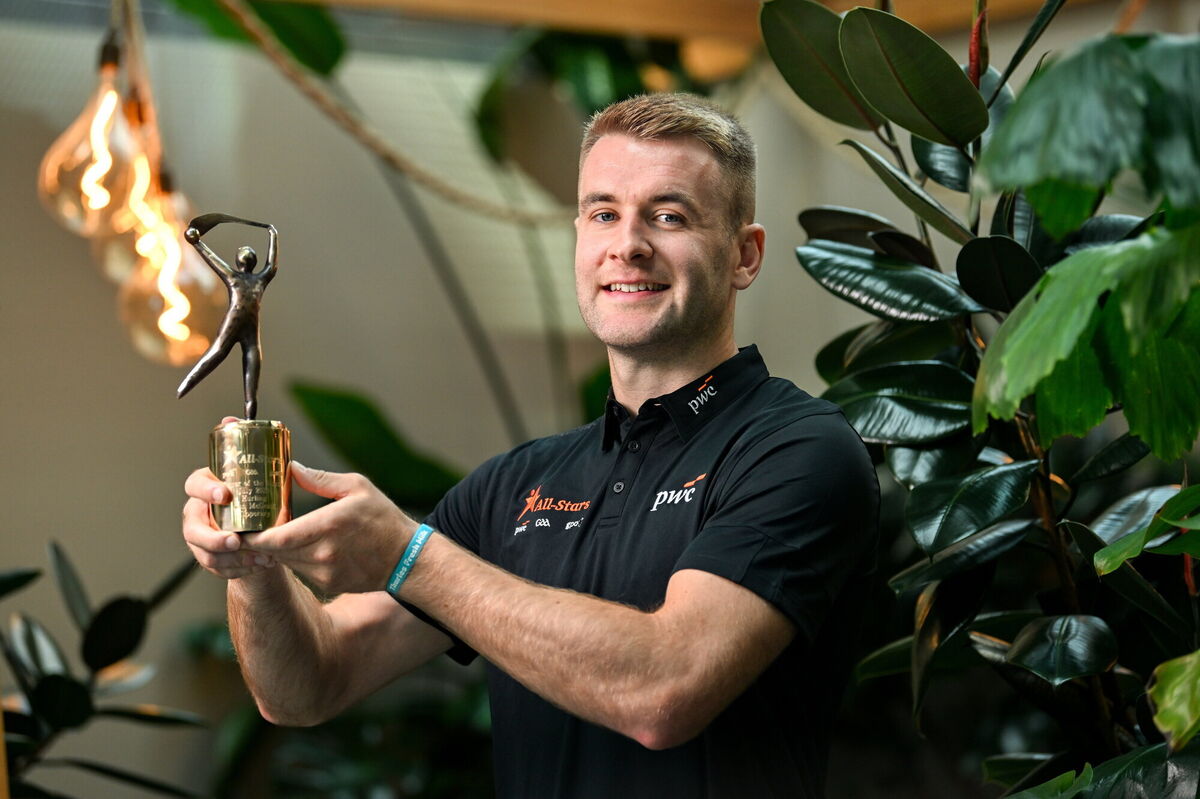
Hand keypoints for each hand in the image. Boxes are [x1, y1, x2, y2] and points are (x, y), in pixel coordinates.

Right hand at [182, 466, 276, 579]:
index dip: (206, 490)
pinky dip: (240, 569)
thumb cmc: (258, 501)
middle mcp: (197, 512)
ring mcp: (199, 537)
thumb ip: (276, 479)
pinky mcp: (207, 557)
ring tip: (260, 558)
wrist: (259, 530)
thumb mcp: (263, 486)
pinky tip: (259, 565)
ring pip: (205, 554)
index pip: (195, 484)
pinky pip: (217, 569)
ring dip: (233, 559)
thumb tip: (295, 468)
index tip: (225, 495)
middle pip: (193, 529)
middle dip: (214, 539)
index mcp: (206, 488)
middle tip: (237, 541)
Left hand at [241, 464, 413, 594]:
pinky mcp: (328, 584)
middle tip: (246, 526)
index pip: (278, 536)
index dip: (254, 536)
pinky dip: (293, 558)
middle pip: (275, 551)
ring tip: (268, 532)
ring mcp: (324, 572)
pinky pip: (300, 569)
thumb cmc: (383, 518)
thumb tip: (291, 469)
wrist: (405, 558)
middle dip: (259, 540)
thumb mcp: (357, 488)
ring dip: (275, 549)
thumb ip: (320, 479)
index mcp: (328, 525)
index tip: (240, 527)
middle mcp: (323, 552)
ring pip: (286, 561)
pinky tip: (296, 545)